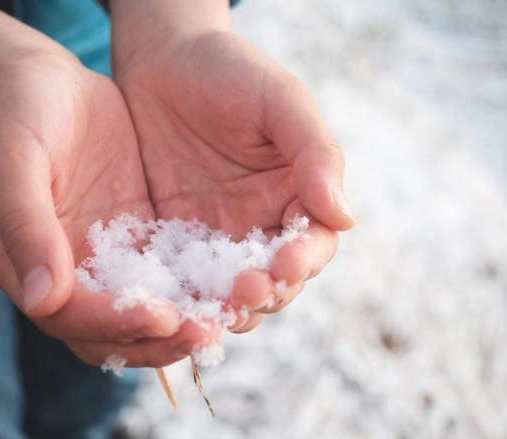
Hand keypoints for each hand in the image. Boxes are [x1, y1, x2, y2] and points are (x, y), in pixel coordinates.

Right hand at [0, 0, 226, 366]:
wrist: (46, 81)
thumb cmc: (18, 110)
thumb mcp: (14, 156)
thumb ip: (26, 223)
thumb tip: (42, 299)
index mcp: (23, 263)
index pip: (68, 315)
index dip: (112, 322)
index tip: (160, 317)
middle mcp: (66, 274)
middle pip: (111, 331)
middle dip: (158, 338)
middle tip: (206, 332)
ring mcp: (105, 259)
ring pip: (145, 312)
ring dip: (184, 323)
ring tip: (229, 318)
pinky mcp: (138, 240)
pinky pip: (170, 276)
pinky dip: (198, 288)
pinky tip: (237, 283)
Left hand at [113, 21, 354, 331]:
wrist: (160, 59)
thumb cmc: (229, 69)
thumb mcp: (279, 99)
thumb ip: (315, 153)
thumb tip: (345, 217)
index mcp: (298, 195)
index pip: (314, 244)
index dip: (304, 260)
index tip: (286, 264)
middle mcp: (263, 225)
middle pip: (277, 280)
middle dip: (267, 293)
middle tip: (245, 293)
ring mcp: (217, 239)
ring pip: (232, 292)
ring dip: (228, 307)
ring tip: (214, 311)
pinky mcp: (174, 243)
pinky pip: (184, 281)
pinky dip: (183, 299)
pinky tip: (173, 304)